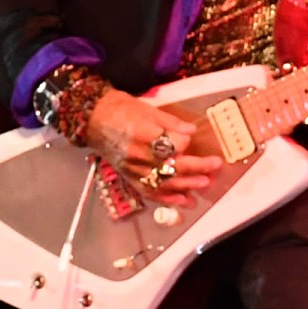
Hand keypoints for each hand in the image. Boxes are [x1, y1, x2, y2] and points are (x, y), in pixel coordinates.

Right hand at [82, 90, 221, 207]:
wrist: (92, 118)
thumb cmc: (120, 108)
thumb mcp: (147, 109)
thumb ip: (171, 122)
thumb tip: (192, 131)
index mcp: (142, 133)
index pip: (172, 144)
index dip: (186, 142)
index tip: (192, 138)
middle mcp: (137, 154)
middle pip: (172, 165)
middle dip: (197, 167)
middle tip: (215, 166)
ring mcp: (132, 168)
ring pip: (163, 182)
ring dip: (186, 185)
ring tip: (205, 183)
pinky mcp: (128, 176)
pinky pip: (149, 191)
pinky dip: (167, 198)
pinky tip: (183, 200)